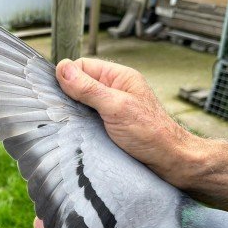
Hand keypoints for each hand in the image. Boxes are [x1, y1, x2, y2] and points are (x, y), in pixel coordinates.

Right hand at [55, 58, 199, 186]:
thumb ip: (89, 88)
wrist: (169, 161)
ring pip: (81, 103)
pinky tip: (78, 133)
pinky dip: (80, 125)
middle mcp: (114, 90)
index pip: (82, 66)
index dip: (68, 77)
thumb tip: (62, 69)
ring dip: (74, 113)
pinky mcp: (108, 125)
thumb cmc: (150, 133)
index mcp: (118, 77)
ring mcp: (111, 108)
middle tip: (63, 112)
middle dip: (68, 96)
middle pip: (79, 85)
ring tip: (72, 124)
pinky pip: (87, 119)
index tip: (58, 93)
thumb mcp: (115, 107)